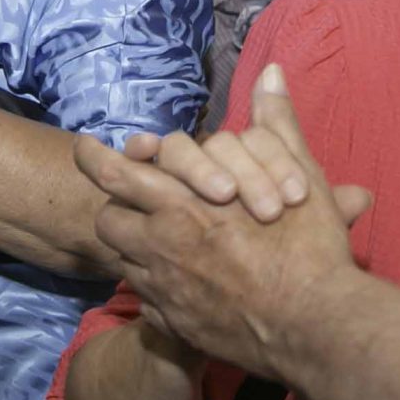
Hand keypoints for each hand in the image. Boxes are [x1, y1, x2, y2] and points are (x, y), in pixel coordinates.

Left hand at [73, 64, 374, 377]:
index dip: (93, 158)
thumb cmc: (309, 249)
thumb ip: (277, 124)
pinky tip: (178, 282)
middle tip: (118, 199)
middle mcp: (161, 245)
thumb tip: (272, 72)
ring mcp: (163, 288)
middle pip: (108, 220)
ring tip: (156, 239)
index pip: (114, 174)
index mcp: (182, 204)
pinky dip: (153, 286)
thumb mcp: (300, 176)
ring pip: (122, 260)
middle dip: (113, 206)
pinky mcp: (173, 324)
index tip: (85, 146)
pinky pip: (144, 299)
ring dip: (133, 246)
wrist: (314, 327)